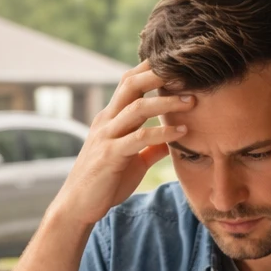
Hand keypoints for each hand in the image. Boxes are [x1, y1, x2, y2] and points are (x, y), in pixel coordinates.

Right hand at [54, 61, 195, 224]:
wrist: (78, 207)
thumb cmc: (104, 184)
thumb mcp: (132, 161)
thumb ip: (151, 148)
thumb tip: (173, 139)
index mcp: (111, 118)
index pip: (129, 83)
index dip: (151, 70)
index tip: (177, 64)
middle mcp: (106, 121)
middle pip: (131, 85)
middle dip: (158, 73)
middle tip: (186, 69)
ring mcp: (106, 136)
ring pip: (137, 108)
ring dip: (167, 101)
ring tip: (192, 101)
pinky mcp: (110, 155)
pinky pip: (139, 138)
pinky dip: (162, 132)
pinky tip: (181, 131)